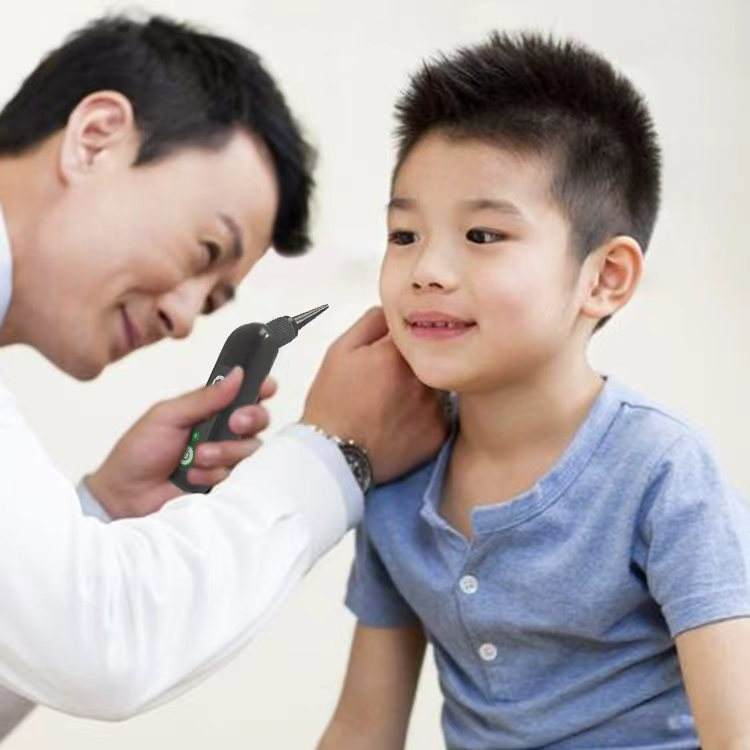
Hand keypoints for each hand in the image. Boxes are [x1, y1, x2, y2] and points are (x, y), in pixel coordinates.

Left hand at [85, 368, 276, 518]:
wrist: (125, 496)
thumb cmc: (139, 451)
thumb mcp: (168, 415)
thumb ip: (204, 398)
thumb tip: (237, 374)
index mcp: (209, 408)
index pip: (245, 393)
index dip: (261, 388)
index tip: (265, 388)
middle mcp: (223, 431)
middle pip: (259, 419)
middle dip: (250, 419)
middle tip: (234, 423)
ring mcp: (225, 458)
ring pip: (250, 448)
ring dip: (224, 451)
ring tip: (197, 457)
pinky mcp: (225, 483)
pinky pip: (238, 474)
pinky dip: (214, 474)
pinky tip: (193, 477)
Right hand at [302, 307, 448, 484]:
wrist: (333, 456)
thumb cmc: (332, 402)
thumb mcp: (340, 350)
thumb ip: (372, 322)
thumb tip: (394, 310)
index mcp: (398, 354)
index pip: (417, 331)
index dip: (402, 341)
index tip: (389, 351)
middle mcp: (422, 379)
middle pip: (429, 360)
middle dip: (412, 366)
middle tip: (387, 383)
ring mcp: (434, 408)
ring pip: (436, 387)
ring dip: (421, 390)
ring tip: (393, 405)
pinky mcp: (439, 433)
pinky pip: (439, 415)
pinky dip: (424, 417)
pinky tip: (401, 423)